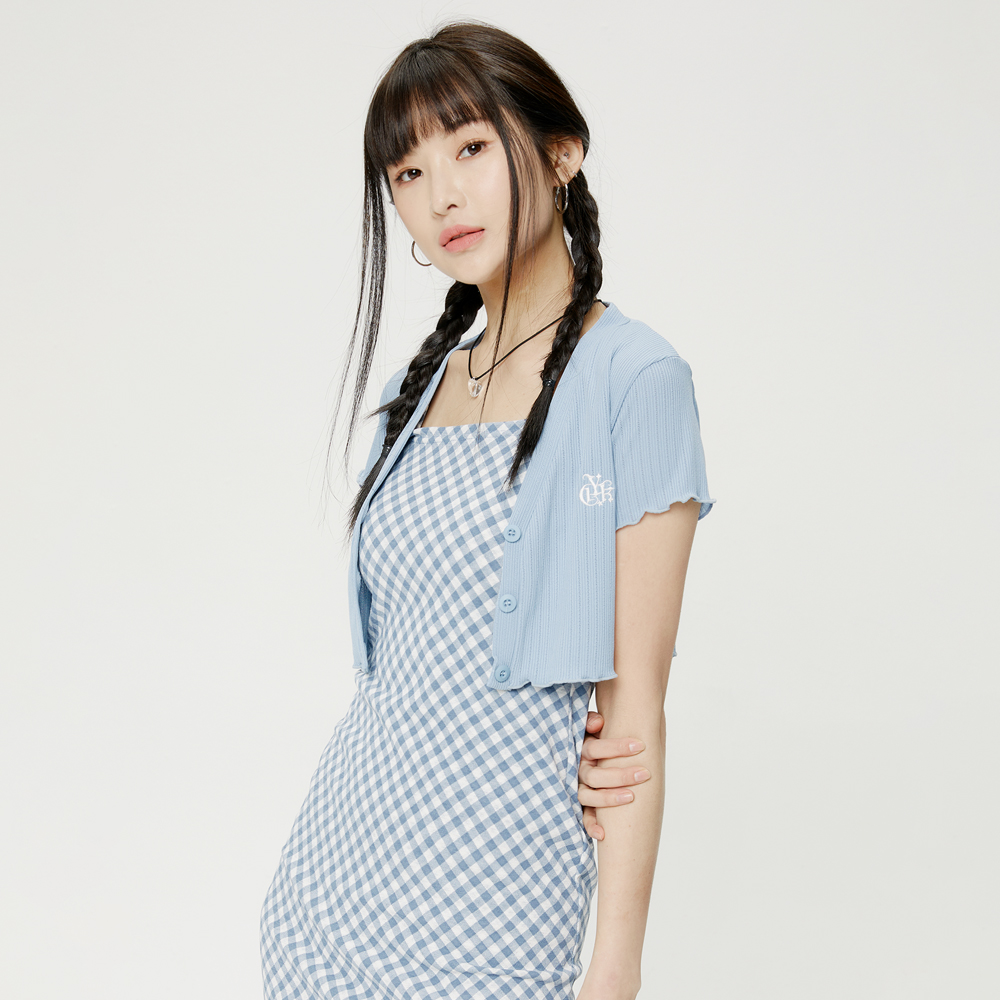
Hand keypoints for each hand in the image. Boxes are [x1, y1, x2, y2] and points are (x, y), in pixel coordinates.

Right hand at [577, 710, 649, 840]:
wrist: (588, 751)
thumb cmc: (596, 738)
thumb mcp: (592, 728)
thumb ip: (591, 721)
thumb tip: (598, 722)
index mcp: (581, 750)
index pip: (595, 749)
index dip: (616, 747)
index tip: (640, 745)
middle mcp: (577, 770)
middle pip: (594, 775)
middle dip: (620, 775)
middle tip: (644, 773)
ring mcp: (578, 788)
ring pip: (588, 796)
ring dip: (609, 798)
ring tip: (631, 796)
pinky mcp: (581, 804)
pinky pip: (584, 816)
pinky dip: (591, 825)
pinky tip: (602, 834)